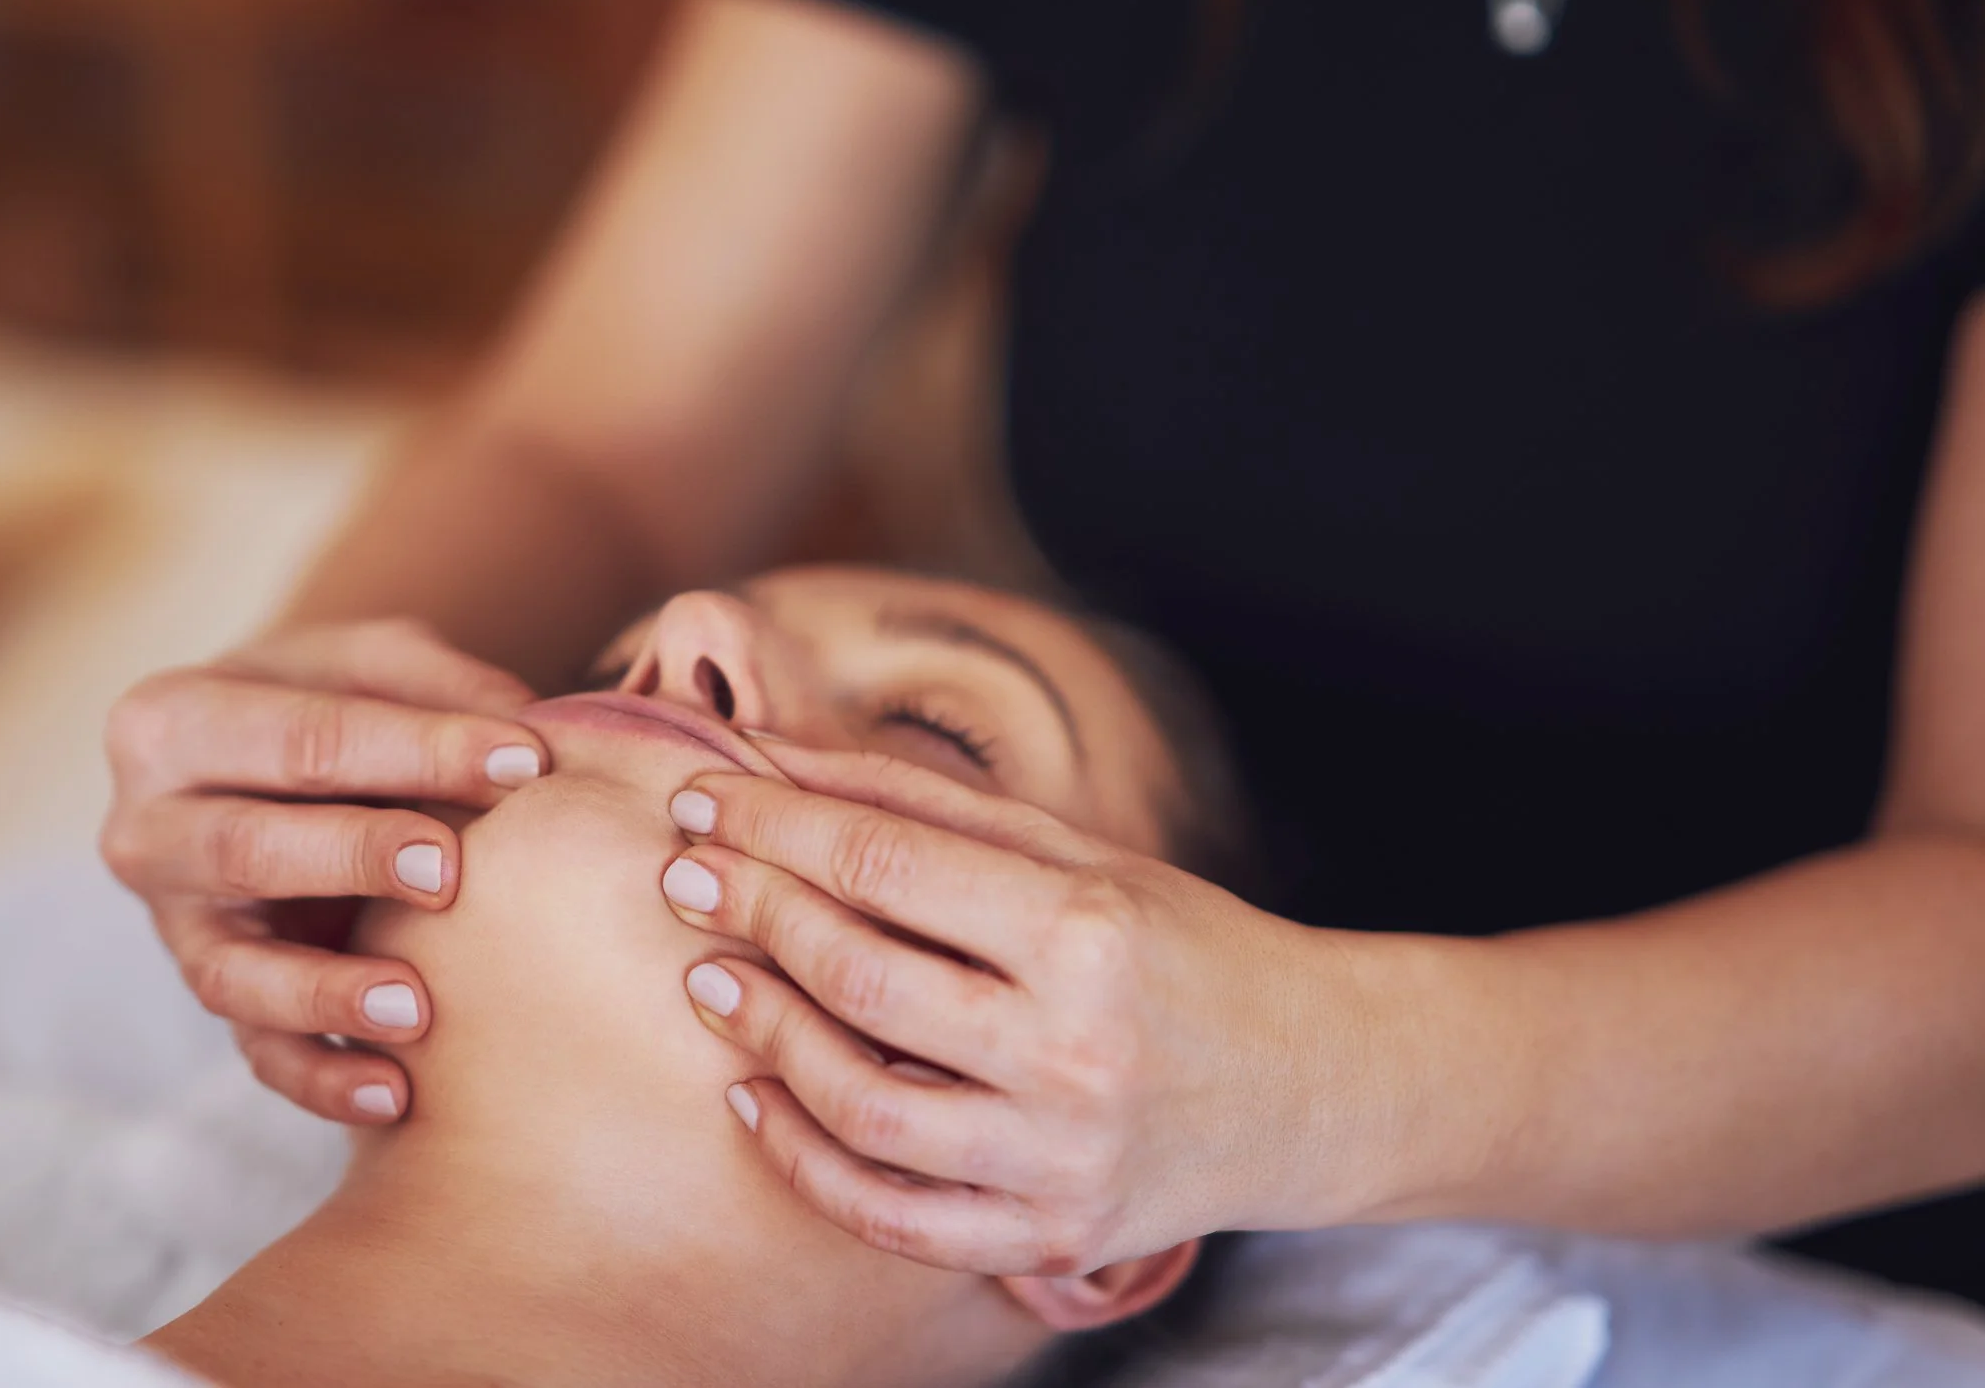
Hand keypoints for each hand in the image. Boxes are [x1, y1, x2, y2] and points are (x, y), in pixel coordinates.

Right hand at [101, 618, 548, 1122]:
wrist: (276, 764)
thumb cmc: (336, 700)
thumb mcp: (376, 663)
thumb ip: (441, 686)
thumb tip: (526, 738)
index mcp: (172, 720)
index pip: (299, 737)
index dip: (415, 748)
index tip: (525, 760)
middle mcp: (149, 829)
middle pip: (244, 849)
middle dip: (352, 858)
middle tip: (450, 871)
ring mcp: (175, 925)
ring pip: (231, 972)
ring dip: (326, 994)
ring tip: (419, 1011)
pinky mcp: (215, 994)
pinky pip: (256, 1052)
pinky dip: (322, 1077)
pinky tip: (395, 1096)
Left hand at [659, 743, 1394, 1275]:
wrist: (1311, 1085)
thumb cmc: (1183, 949)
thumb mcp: (1078, 856)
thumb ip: (928, 809)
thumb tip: (779, 760)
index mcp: (1088, 931)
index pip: (887, 862)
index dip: (776, 822)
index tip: (703, 797)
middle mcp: (1074, 1050)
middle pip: (859, 972)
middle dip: (751, 910)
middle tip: (686, 875)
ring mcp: (1059, 1158)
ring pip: (858, 1105)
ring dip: (763, 1034)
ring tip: (711, 981)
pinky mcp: (1049, 1236)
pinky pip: (891, 1216)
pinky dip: (804, 1160)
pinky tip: (756, 1098)